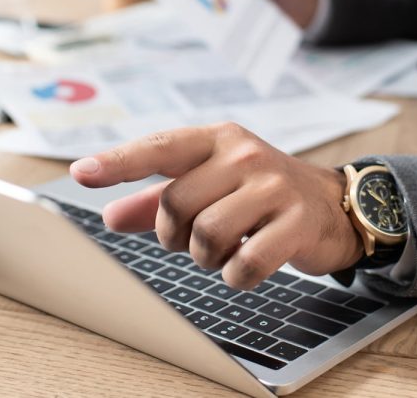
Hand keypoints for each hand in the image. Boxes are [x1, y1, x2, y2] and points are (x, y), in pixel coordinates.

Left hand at [69, 123, 362, 289]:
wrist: (335, 205)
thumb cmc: (261, 194)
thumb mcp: (212, 185)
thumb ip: (158, 200)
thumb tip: (110, 215)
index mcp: (219, 140)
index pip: (160, 148)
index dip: (118, 162)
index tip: (81, 174)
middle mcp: (244, 155)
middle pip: (175, 203)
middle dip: (173, 235)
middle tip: (193, 240)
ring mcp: (274, 187)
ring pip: (207, 235)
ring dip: (206, 257)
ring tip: (223, 251)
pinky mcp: (297, 222)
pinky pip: (245, 264)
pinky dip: (236, 276)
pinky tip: (246, 265)